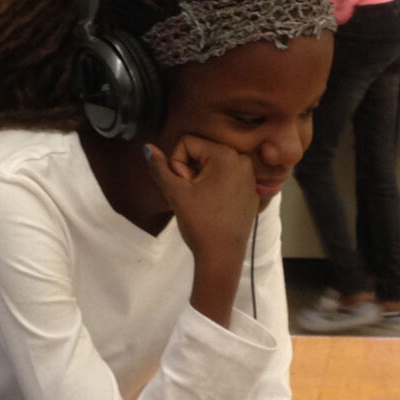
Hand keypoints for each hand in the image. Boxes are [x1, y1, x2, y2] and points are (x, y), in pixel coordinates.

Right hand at [145, 136, 258, 263]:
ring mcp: (250, 176)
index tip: (184, 186)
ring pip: (213, 165)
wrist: (222, 256)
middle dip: (191, 170)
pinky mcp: (251, 191)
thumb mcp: (175, 192)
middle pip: (202, 152)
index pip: (187, 143)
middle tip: (193, 195)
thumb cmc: (200, 223)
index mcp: (226, 155)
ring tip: (203, 201)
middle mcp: (243, 160)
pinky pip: (227, 177)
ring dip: (202, 178)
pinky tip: (214, 207)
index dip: (177, 164)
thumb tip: (147, 147)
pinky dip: (216, 187)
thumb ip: (159, 167)